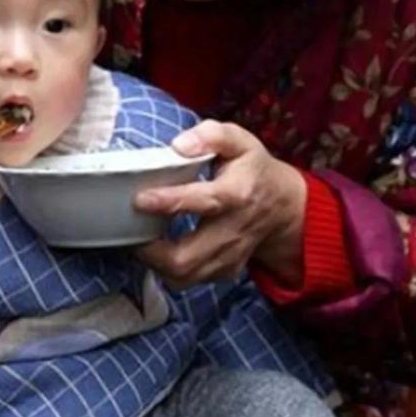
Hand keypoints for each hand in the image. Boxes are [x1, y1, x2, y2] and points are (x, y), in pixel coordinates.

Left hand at [133, 120, 306, 288]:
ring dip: (155, 262)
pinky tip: (160, 248)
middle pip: (186, 257)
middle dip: (151, 250)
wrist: (283, 206)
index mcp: (237, 193)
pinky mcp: (224, 271)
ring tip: (142, 238)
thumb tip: (179, 145)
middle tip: (132, 229)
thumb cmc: (253, 170)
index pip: (204, 202)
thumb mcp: (239, 141)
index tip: (140, 199)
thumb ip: (211, 136)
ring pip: (184, 276)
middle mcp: (233, 230)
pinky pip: (189, 281)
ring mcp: (229, 256)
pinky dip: (167, 269)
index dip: (169, 202)